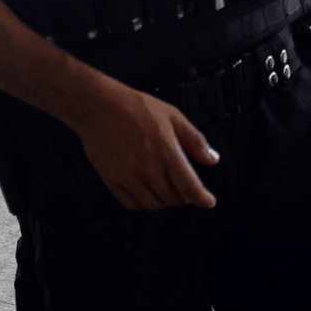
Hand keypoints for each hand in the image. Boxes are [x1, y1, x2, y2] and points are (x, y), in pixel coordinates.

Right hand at [72, 75, 219, 209]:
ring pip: (153, 204)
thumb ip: (195, 140)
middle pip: (172, 198)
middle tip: (183, 188)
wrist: (99, 106)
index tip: (207, 201)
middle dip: (183, 196)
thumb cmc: (134, 107)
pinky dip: (143, 202)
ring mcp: (128, 176)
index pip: (190, 186)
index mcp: (166, 151)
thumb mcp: (173, 116)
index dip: (202, 199)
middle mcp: (147, 167)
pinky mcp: (112, 179)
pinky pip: (132, 203)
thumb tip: (211, 159)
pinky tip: (146, 190)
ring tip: (165, 189)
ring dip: (164, 201)